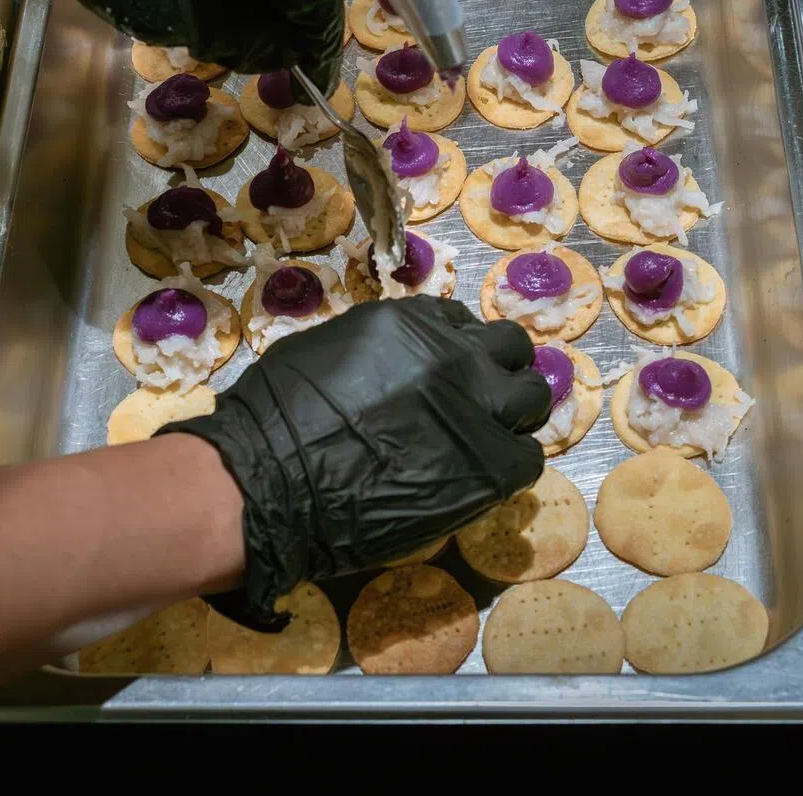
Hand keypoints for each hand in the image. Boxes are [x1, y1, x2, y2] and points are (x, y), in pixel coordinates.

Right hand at [163, 295, 549, 628]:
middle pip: (511, 349)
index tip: (453, 372)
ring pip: (532, 398)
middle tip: (483, 402)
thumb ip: (378, 352)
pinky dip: (509, 465)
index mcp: (411, 323)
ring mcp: (477, 407)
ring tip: (490, 440)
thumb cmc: (277, 416)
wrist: (270, 477)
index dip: (462, 350)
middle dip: (501, 371)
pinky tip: (481, 478)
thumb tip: (393, 369)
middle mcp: (454, 355)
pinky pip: (527, 459)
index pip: (462, 324)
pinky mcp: (489, 465)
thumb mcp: (327, 350)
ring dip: (515, 415)